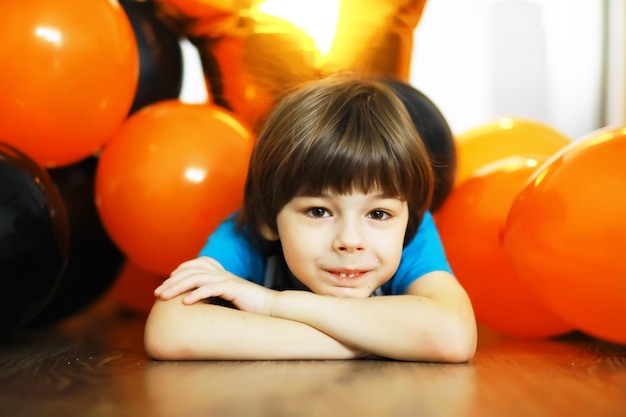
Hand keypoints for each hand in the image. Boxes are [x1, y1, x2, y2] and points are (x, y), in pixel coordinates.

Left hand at [154, 257, 276, 315]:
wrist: (273, 308)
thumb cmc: (252, 308)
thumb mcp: (231, 301)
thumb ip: (217, 298)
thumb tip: (201, 306)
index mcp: (222, 275)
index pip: (198, 264)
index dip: (181, 270)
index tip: (167, 282)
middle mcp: (223, 274)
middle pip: (192, 271)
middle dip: (172, 281)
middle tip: (157, 293)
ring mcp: (228, 280)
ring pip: (197, 278)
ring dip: (178, 287)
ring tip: (164, 297)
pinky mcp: (234, 289)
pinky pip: (211, 288)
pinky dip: (197, 294)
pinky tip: (186, 303)